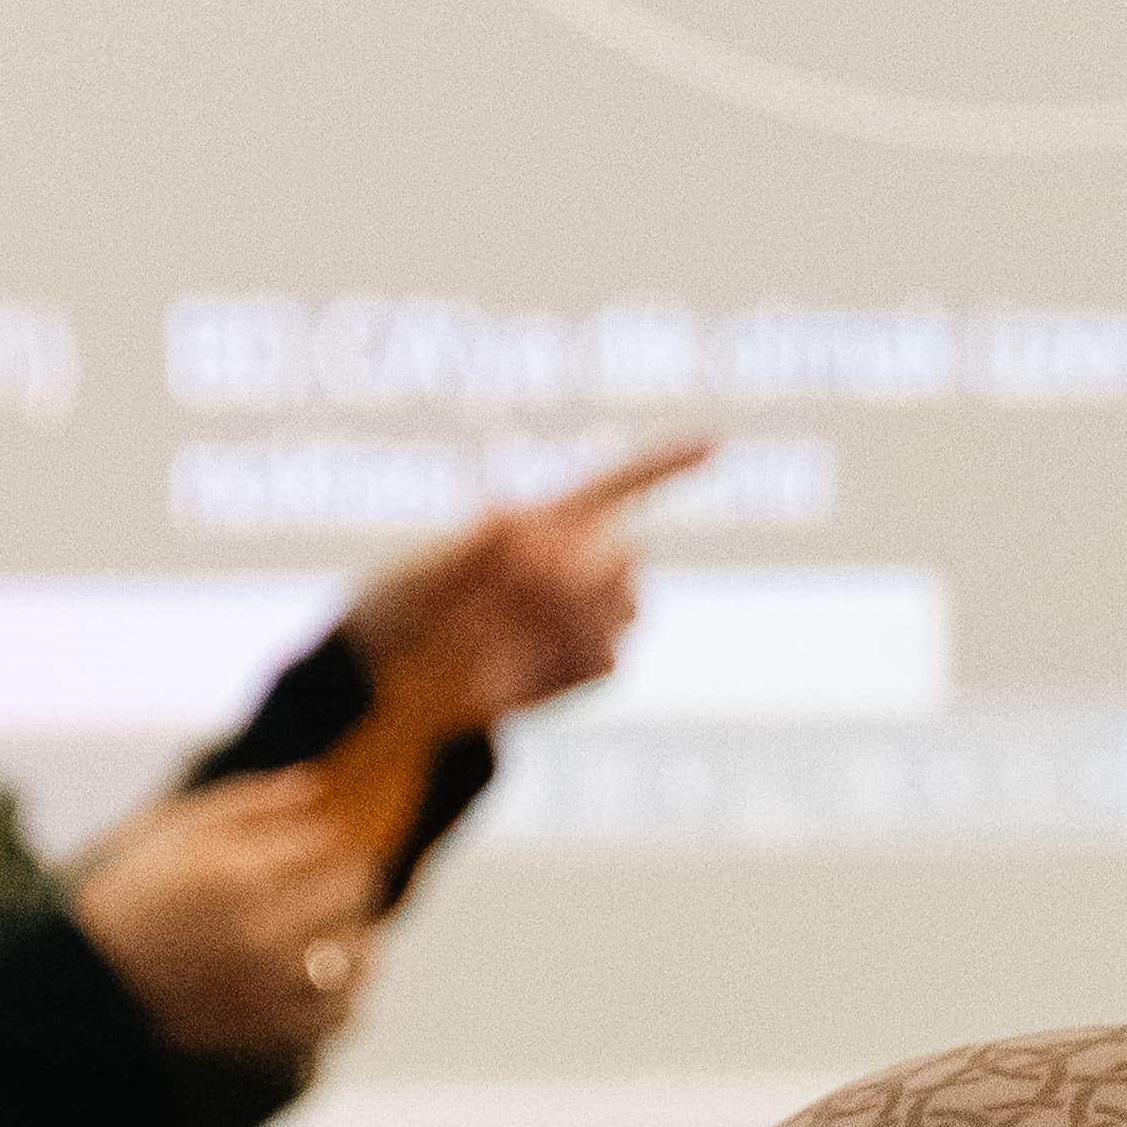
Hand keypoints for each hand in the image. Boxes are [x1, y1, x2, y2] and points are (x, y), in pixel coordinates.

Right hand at [65, 765, 385, 1061]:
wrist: (91, 980)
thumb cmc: (131, 893)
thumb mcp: (175, 828)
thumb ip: (248, 803)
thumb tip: (314, 787)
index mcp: (240, 873)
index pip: (328, 844)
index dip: (328, 838)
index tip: (314, 843)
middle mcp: (263, 933)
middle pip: (355, 895)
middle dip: (348, 880)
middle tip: (332, 881)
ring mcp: (271, 988)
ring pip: (360, 958)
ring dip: (357, 937)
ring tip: (335, 930)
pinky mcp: (270, 1032)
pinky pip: (341, 1016)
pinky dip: (345, 996)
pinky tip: (325, 979)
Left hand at [341, 443, 709, 729]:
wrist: (407, 683)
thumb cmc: (406, 611)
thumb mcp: (422, 577)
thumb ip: (470, 551)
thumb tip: (520, 520)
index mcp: (552, 516)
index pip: (624, 480)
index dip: (671, 462)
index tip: (719, 442)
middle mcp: (582, 561)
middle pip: (630, 558)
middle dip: (586, 580)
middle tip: (524, 598)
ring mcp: (589, 616)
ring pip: (630, 612)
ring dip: (577, 625)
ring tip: (512, 641)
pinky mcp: (588, 666)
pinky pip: (610, 662)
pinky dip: (569, 669)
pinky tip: (520, 674)